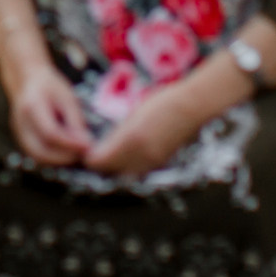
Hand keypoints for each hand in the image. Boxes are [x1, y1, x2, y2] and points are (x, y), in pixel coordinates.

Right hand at [3, 65, 93, 166]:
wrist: (28, 81)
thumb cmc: (50, 87)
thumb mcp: (67, 97)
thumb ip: (75, 121)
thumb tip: (86, 145)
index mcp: (31, 106)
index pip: (50, 133)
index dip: (70, 143)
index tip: (88, 146)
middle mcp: (21, 123)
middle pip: (40, 151)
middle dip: (65, 157)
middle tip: (84, 153)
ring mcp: (19, 134)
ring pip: (38, 157)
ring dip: (60, 160)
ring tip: (77, 152)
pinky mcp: (23, 141)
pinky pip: (38, 156)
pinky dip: (54, 158)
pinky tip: (68, 152)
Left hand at [84, 80, 210, 176]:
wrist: (192, 107)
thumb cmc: (162, 102)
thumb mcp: (135, 114)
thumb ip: (118, 134)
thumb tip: (100, 148)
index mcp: (132, 139)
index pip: (102, 160)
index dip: (90, 159)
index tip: (83, 153)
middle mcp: (142, 155)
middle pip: (113, 171)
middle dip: (100, 166)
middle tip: (90, 157)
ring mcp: (153, 161)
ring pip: (125, 174)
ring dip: (113, 169)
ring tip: (105, 159)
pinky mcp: (160, 162)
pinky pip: (138, 171)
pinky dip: (127, 168)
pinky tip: (124, 159)